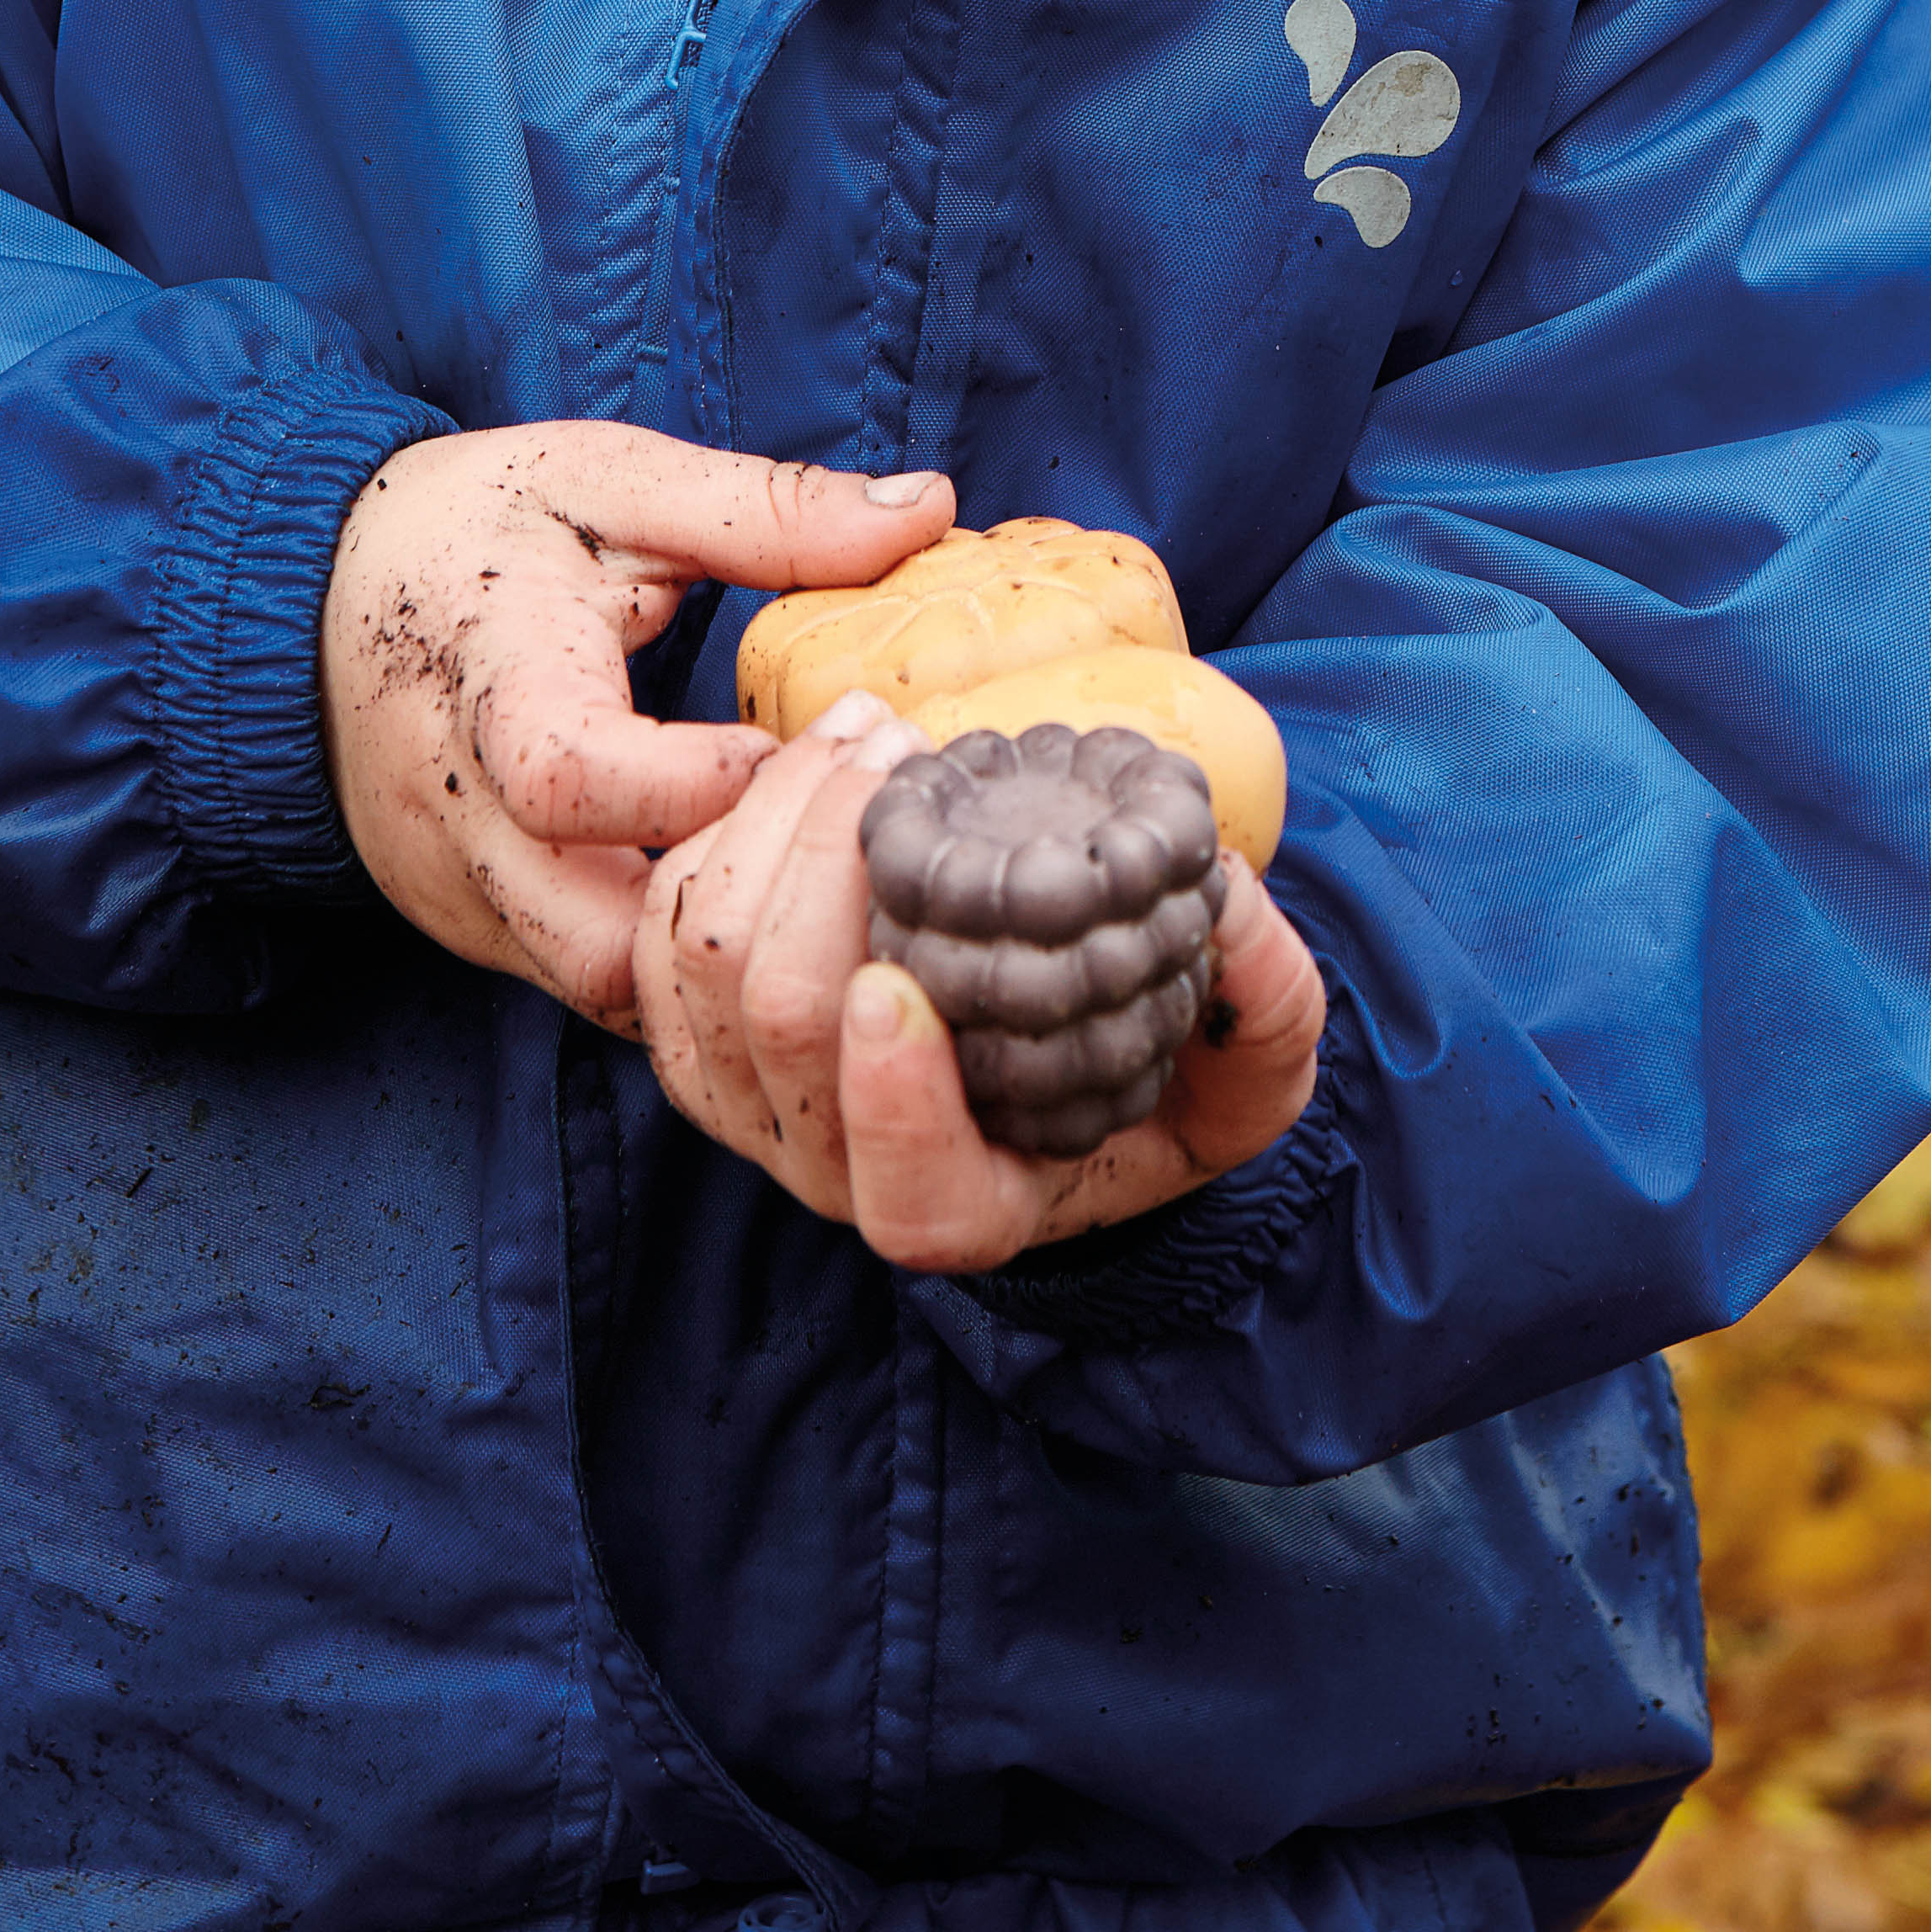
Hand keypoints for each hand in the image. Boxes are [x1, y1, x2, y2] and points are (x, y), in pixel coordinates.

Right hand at [317, 426, 952, 1025]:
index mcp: (486, 679)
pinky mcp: (476, 928)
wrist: (303, 602)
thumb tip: (930, 509)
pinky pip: (587, 981)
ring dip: (717, 950)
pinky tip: (762, 897)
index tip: (817, 740)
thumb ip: (764, 507)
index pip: (570, 777)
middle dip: (737, 908)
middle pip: (594, 939)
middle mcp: (457, 815)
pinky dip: (680, 957)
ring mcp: (461, 891)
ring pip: (602, 988)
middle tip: (846, 836)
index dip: (703, 783)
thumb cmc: (473, 527)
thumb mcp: (610, 479)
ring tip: (813, 871)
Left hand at [631, 692, 1326, 1268]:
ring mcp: (751, 1100)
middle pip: (777, 1026)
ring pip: (705, 962)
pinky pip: (666, 922)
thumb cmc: (1157, 1063)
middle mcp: (838, 1170)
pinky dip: (726, 826)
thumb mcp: (1254, 1061)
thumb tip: (1226, 901)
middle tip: (908, 748)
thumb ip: (1264, 1001)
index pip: (907, 1194)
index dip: (892, 1104)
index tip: (900, 987)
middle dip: (826, 866)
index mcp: (971, 1201)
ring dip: (778, 820)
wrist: (1061, 1043)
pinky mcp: (698, 1019)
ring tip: (873, 730)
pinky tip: (818, 758)